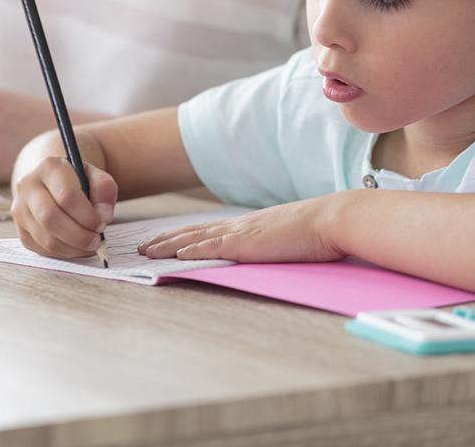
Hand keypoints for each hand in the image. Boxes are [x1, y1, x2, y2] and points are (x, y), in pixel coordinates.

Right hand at [11, 155, 117, 258]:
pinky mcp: (20, 230)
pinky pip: (42, 249)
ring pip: (46, 238)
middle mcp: (28, 186)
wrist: (49, 182)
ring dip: (73, 248)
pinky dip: (63, 253)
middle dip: (79, 236)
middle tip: (96, 240)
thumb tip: (103, 216)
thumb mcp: (94, 175)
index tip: (101, 223)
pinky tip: (76, 247)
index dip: (87, 215)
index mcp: (48, 167)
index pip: (66, 196)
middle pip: (51, 218)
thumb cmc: (75, 181)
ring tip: (89, 245)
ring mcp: (20, 209)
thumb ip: (104, 189)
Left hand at [137, 195, 346, 262]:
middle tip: (141, 247)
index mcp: (248, 225)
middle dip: (164, 240)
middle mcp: (238, 226)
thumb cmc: (319, 231)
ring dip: (166, 245)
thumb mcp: (288, 237)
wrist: (333, 219)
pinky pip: (211, 247)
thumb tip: (269, 251)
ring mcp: (241, 233)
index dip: (182, 236)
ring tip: (145, 252)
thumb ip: (273, 244)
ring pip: (193, 238)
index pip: (207, 230)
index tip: (163, 241)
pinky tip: (173, 255)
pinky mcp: (246, 243)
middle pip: (192, 232)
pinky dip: (189, 251)